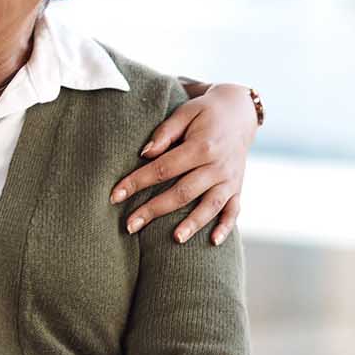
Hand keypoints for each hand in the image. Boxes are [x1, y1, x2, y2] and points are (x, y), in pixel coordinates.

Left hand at [110, 83, 255, 245]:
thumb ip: (164, 133)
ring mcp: (230, 179)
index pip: (163, 169)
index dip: (137, 183)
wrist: (240, 112)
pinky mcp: (238, 187)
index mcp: (202, 146)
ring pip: (210, 206)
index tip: (114, 196)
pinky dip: (226, 226)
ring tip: (174, 239)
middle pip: (183, 192)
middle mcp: (218, 166)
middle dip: (154, 210)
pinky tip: (213, 242)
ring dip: (193, 224)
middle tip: (129, 226)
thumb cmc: (204, 112)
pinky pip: (234, 210)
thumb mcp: (185, 112)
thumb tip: (144, 154)